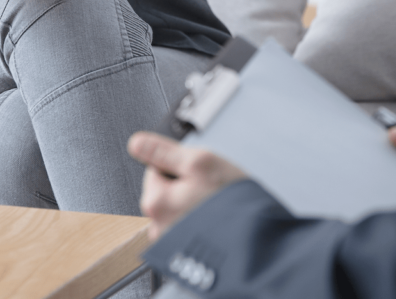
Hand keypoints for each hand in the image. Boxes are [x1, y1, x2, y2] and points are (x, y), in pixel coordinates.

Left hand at [128, 132, 247, 241]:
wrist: (258, 243)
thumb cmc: (232, 205)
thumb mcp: (200, 163)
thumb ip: (164, 151)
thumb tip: (137, 144)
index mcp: (155, 202)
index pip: (155, 169)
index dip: (179, 165)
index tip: (197, 171)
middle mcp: (157, 227)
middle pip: (166, 190)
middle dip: (186, 186)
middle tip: (210, 188)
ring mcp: (171, 243)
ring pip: (177, 208)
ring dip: (193, 204)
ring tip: (215, 206)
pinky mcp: (184, 253)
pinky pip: (186, 227)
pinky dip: (198, 222)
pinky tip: (214, 220)